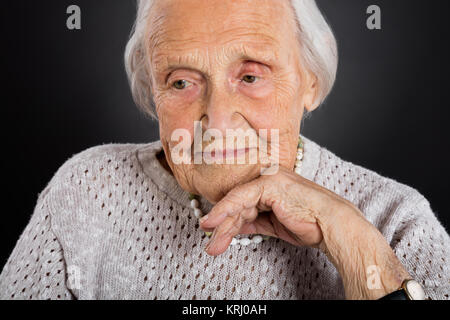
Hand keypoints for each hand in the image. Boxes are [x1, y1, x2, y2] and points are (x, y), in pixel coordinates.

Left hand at [199, 165, 343, 254]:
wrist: (330, 224)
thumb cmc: (308, 223)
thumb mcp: (272, 224)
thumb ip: (252, 221)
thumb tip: (231, 227)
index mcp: (268, 185)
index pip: (241, 201)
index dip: (225, 219)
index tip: (212, 233)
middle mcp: (266, 177)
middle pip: (237, 203)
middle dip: (222, 226)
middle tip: (211, 245)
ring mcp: (267, 177)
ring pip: (236, 202)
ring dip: (222, 225)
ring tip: (213, 243)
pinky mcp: (269, 183)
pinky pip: (241, 198)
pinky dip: (226, 211)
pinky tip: (214, 223)